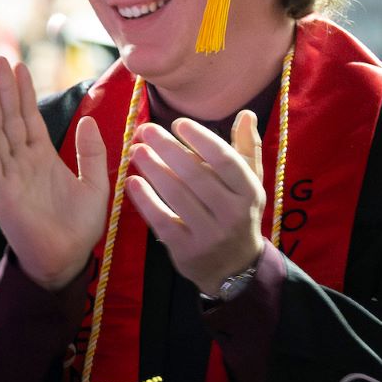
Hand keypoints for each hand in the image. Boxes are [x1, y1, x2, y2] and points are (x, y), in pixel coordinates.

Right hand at [0, 55, 108, 290]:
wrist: (65, 259)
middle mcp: (21, 161)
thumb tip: (88, 120)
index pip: (29, 117)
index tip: (19, 66)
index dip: (24, 92)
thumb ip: (91, 153)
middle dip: (4, 89)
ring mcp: (7, 174)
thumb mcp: (96, 185)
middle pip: (10, 117)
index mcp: (42, 157)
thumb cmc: (78, 228)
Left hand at [126, 112, 269, 296]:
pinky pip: (162, 221)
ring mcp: (210, 234)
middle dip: (168, 149)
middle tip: (145, 130)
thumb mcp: (249, 184)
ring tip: (136, 150)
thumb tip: (245, 113)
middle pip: (196, 176)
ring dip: (153, 169)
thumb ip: (246, 149)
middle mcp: (233, 214)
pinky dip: (145, 200)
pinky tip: (132, 181)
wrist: (234, 268)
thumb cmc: (237, 213)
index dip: (201, 139)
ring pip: (177, 196)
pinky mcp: (186, 250)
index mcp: (249, 192)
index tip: (178, 122)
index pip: (226, 161)